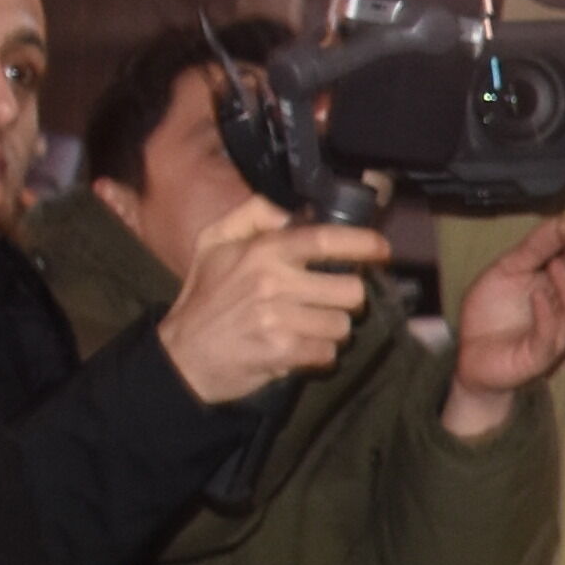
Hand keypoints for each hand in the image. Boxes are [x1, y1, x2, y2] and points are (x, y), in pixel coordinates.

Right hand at [155, 201, 380, 405]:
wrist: (184, 354)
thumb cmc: (207, 296)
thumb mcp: (215, 243)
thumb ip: (252, 215)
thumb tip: (292, 209)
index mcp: (262, 251)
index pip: (324, 238)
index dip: (362, 243)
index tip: (381, 249)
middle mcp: (272, 281)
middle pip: (349, 289)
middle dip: (345, 299)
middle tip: (327, 302)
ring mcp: (278, 317)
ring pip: (342, 324)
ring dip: (330, 330)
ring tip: (305, 327)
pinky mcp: (282, 350)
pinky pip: (329, 352)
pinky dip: (318, 354)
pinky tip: (297, 348)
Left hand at [443, 214, 564, 436]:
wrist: (469, 356)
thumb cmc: (491, 315)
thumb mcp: (506, 271)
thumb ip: (532, 250)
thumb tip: (560, 223)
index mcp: (560, 291)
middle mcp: (564, 313)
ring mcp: (555, 336)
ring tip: (555, 264)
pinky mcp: (538, 357)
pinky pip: (550, 338)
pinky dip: (546, 316)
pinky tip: (537, 297)